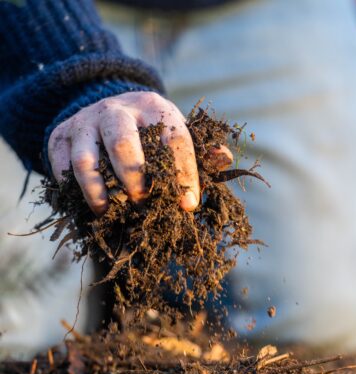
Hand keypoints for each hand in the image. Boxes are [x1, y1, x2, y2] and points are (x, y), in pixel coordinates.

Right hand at [48, 92, 231, 215]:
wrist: (106, 108)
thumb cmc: (150, 132)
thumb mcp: (176, 132)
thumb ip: (201, 149)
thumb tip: (223, 158)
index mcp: (155, 108)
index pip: (174, 139)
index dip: (184, 174)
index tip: (188, 205)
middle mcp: (117, 110)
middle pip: (123, 142)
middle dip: (134, 178)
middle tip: (143, 201)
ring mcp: (85, 122)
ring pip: (86, 160)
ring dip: (98, 192)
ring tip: (110, 212)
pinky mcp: (60, 136)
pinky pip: (61, 167)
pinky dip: (74, 191)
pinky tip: (90, 205)